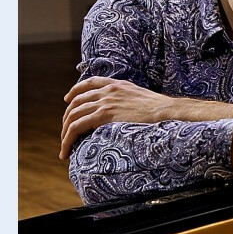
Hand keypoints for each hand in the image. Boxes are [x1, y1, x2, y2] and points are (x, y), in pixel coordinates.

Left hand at [60, 77, 232, 159]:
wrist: (167, 111)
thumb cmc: (160, 109)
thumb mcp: (141, 96)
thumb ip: (129, 99)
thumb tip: (127, 109)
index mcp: (117, 84)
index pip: (89, 83)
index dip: (75, 91)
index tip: (68, 100)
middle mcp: (108, 90)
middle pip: (76, 102)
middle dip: (67, 118)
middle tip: (66, 132)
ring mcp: (105, 101)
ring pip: (73, 116)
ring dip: (65, 133)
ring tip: (65, 147)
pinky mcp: (104, 114)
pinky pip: (77, 127)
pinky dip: (67, 139)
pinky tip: (67, 150)